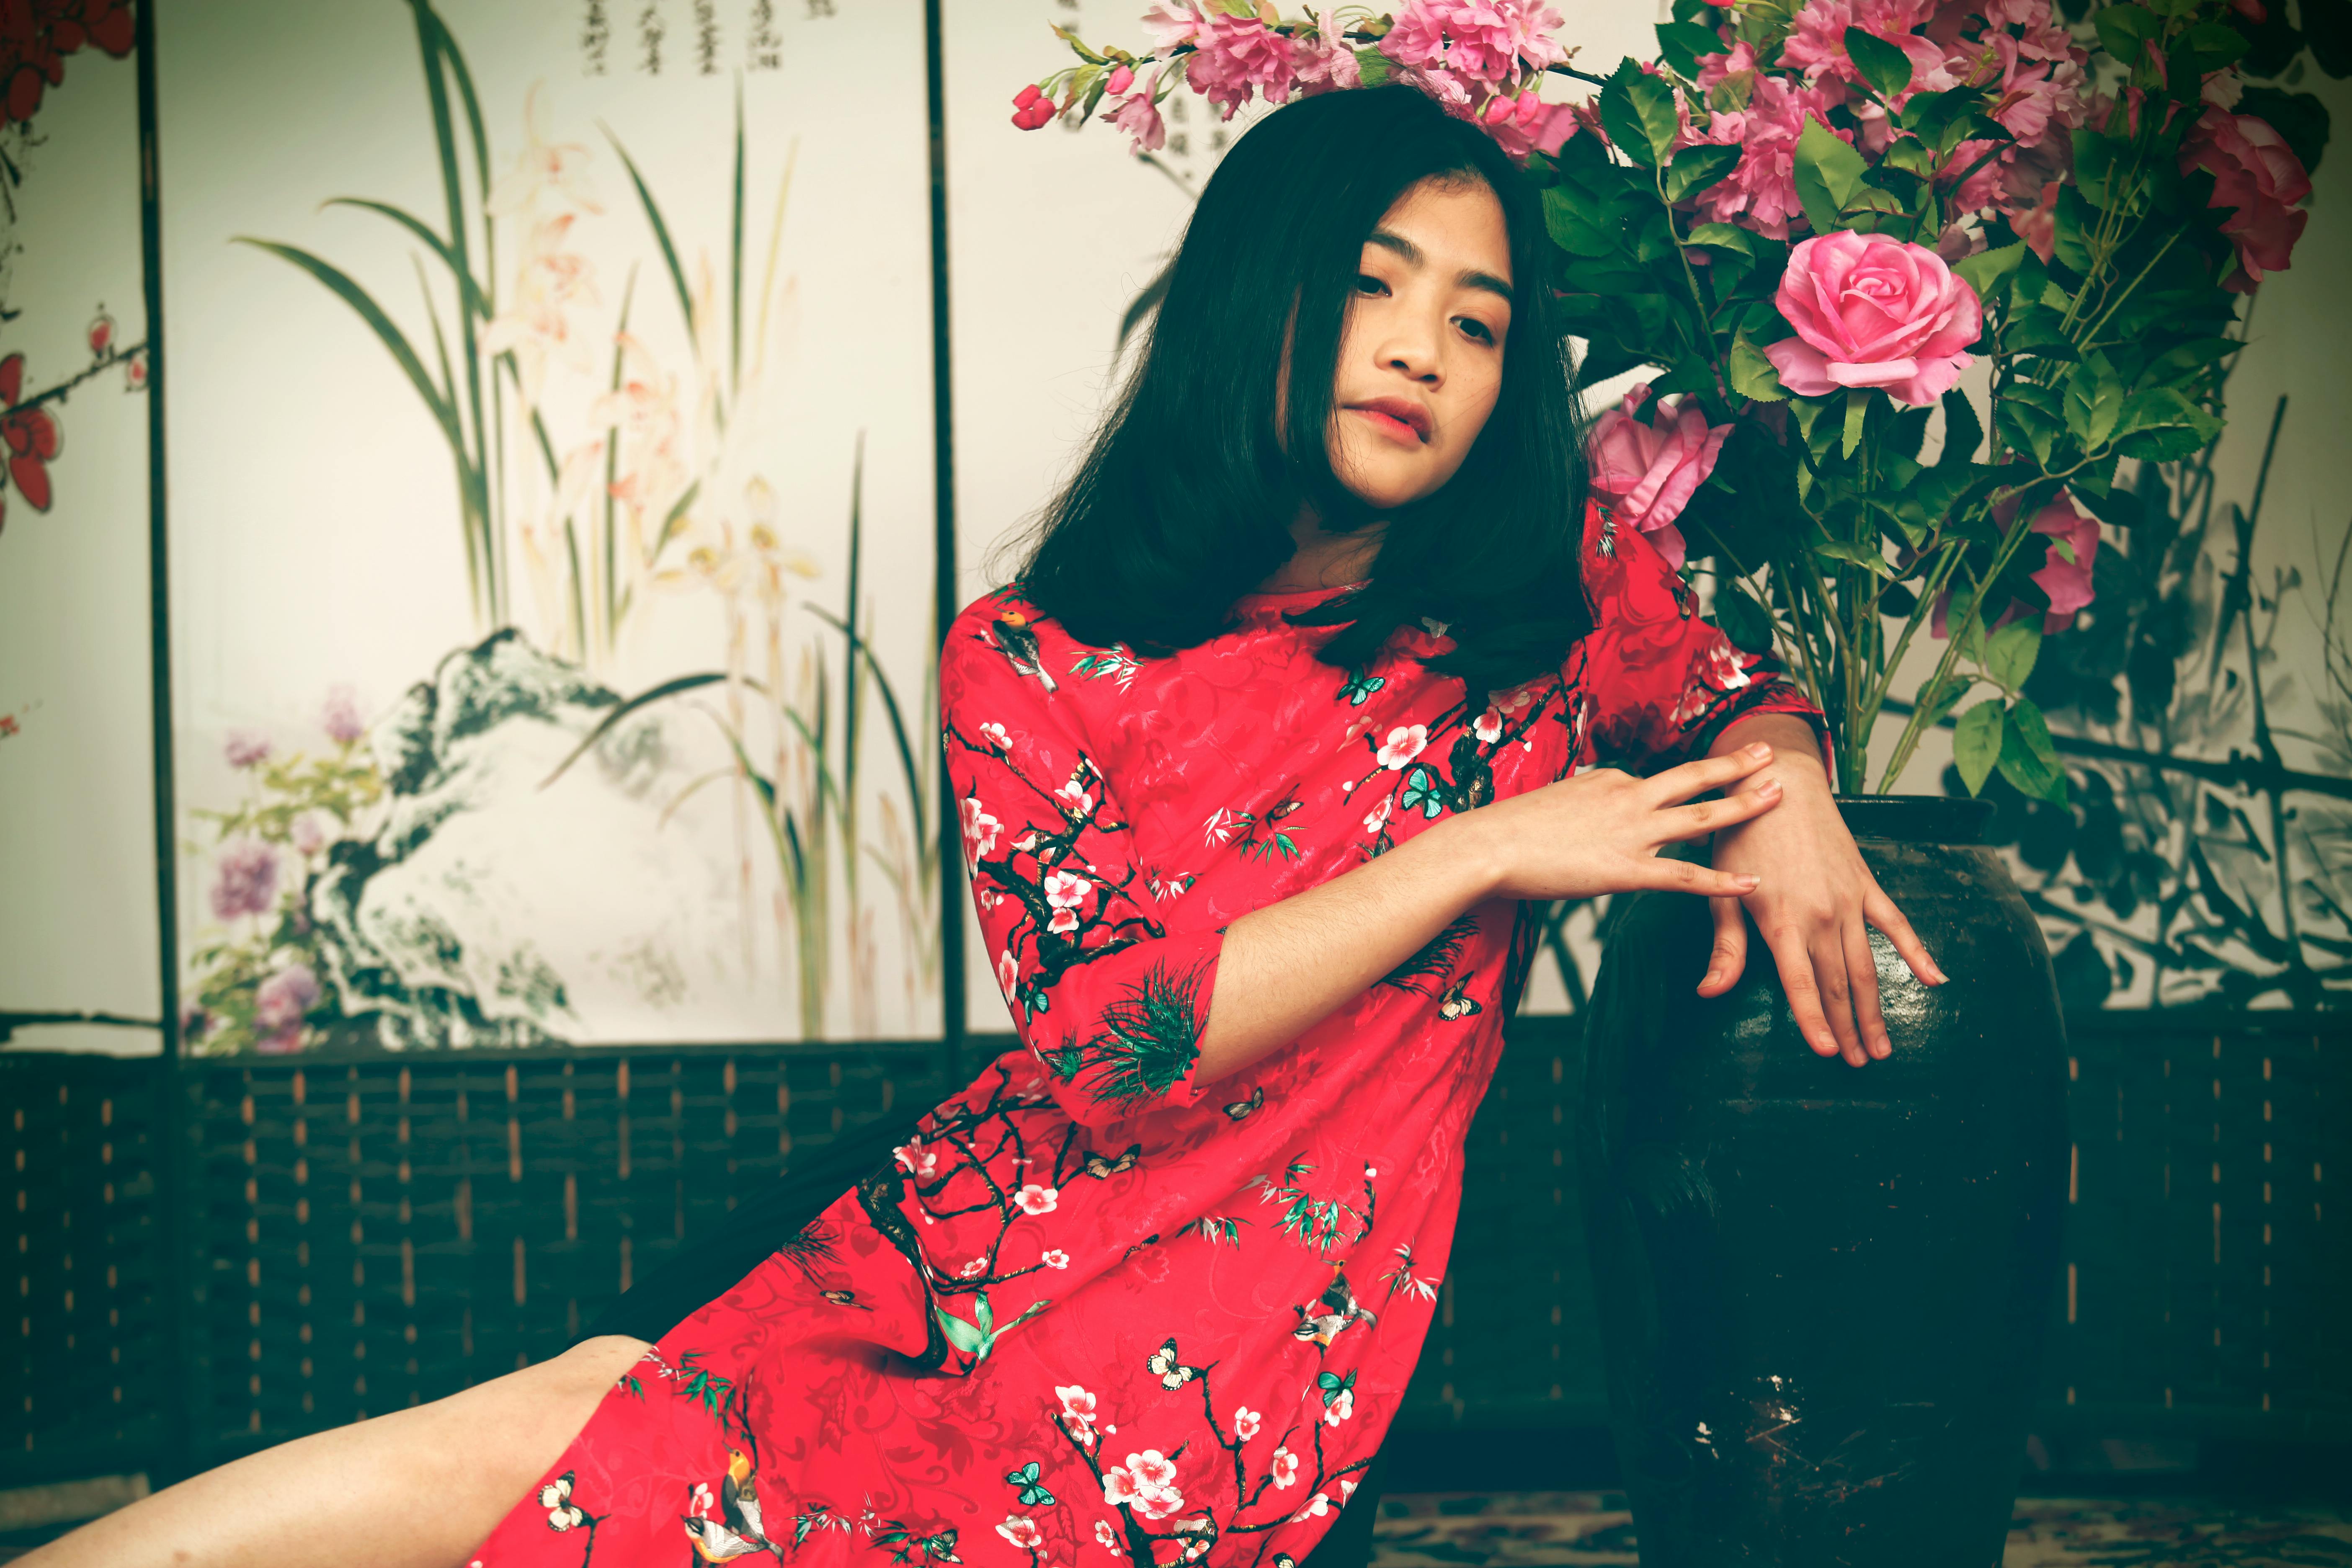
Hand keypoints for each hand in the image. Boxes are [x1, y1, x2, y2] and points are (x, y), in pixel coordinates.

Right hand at [1456, 742, 1786, 903]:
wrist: (1487, 847)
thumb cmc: (1508, 830)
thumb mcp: (1552, 803)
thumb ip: (1581, 805)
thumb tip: (1588, 814)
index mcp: (1608, 781)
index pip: (1651, 784)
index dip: (1672, 791)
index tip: (1693, 787)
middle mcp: (1628, 797)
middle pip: (1693, 777)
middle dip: (1735, 764)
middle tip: (1767, 752)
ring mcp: (1632, 832)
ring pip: (1701, 815)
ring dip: (1743, 804)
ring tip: (1777, 796)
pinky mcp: (1628, 870)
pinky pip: (1686, 877)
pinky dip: (1722, 881)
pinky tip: (1750, 884)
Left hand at [1700, 718, 1945, 1066]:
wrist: (1779, 781)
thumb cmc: (1741, 835)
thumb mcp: (1723, 890)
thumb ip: (1725, 946)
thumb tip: (1709, 992)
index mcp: (1783, 920)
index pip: (1803, 984)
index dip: (1816, 1021)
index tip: (1830, 1054)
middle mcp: (1822, 914)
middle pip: (1840, 983)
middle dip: (1850, 1027)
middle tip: (1862, 1063)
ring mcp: (1849, 899)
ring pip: (1867, 965)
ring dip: (1876, 1008)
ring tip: (1883, 1045)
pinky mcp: (1866, 884)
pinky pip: (1897, 924)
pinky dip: (1917, 953)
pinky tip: (1935, 981)